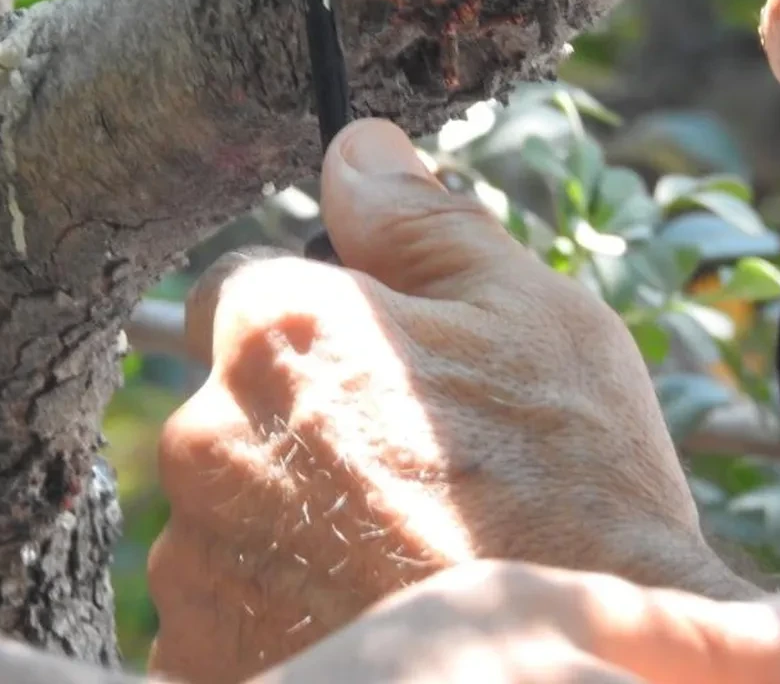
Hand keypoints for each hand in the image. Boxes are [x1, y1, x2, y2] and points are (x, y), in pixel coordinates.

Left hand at [147, 118, 754, 682]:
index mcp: (276, 330)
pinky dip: (273, 601)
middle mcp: (205, 436)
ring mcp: (193, 558)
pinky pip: (219, 601)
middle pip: (228, 402)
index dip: (310, 328)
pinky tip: (357, 606)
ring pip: (223, 505)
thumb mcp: (527, 315)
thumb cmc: (573, 490)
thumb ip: (418, 220)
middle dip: (296, 423)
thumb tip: (356, 147)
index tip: (370, 375)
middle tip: (402, 475)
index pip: (241, 292)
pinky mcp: (198, 651)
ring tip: (390, 552)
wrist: (586, 671)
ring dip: (281, 516)